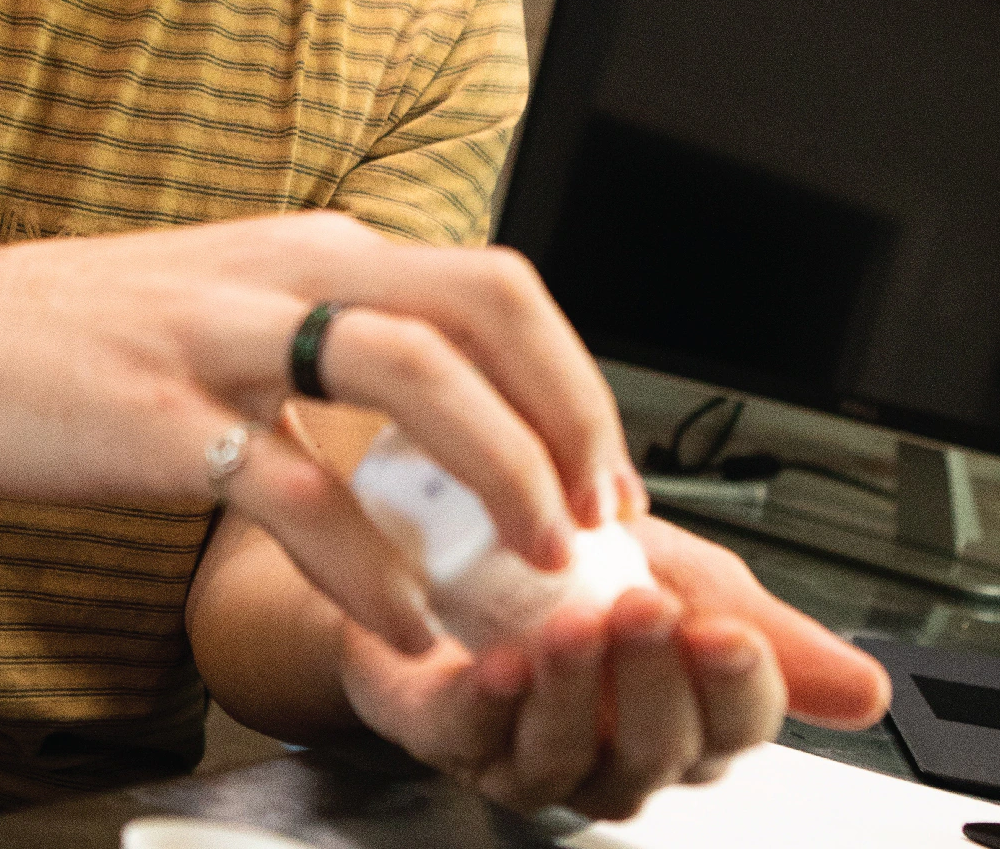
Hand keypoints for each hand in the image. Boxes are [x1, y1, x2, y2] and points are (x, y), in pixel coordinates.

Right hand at [0, 212, 639, 646]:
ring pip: (414, 372)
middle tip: (598, 516)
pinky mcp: (167, 416)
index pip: (491, 286)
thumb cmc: (92, 333)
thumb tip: (445, 430)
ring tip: (536, 563)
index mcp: (315, 248)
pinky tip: (403, 620)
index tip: (601, 470)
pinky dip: (370, 564)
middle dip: (568, 412)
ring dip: (500, 472)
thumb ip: (335, 350)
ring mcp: (227, 337)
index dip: (571, 378)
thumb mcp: (237, 310)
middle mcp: (287, 271)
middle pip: (483, 306)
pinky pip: (300, 490)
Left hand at [334, 516, 888, 819]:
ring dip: (577, 690)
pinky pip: (476, 736)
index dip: (740, 687)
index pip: (739, 726)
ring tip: (573, 628)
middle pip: (662, 749)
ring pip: (569, 754)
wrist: (433, 545)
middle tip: (647, 609)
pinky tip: (502, 661)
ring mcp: (532, 754)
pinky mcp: (450, 734)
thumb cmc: (556, 569)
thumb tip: (866, 687)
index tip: (725, 629)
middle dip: (658, 681)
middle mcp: (614, 749)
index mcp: (681, 713)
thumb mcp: (669, 567)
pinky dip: (491, 702)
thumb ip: (752, 617)